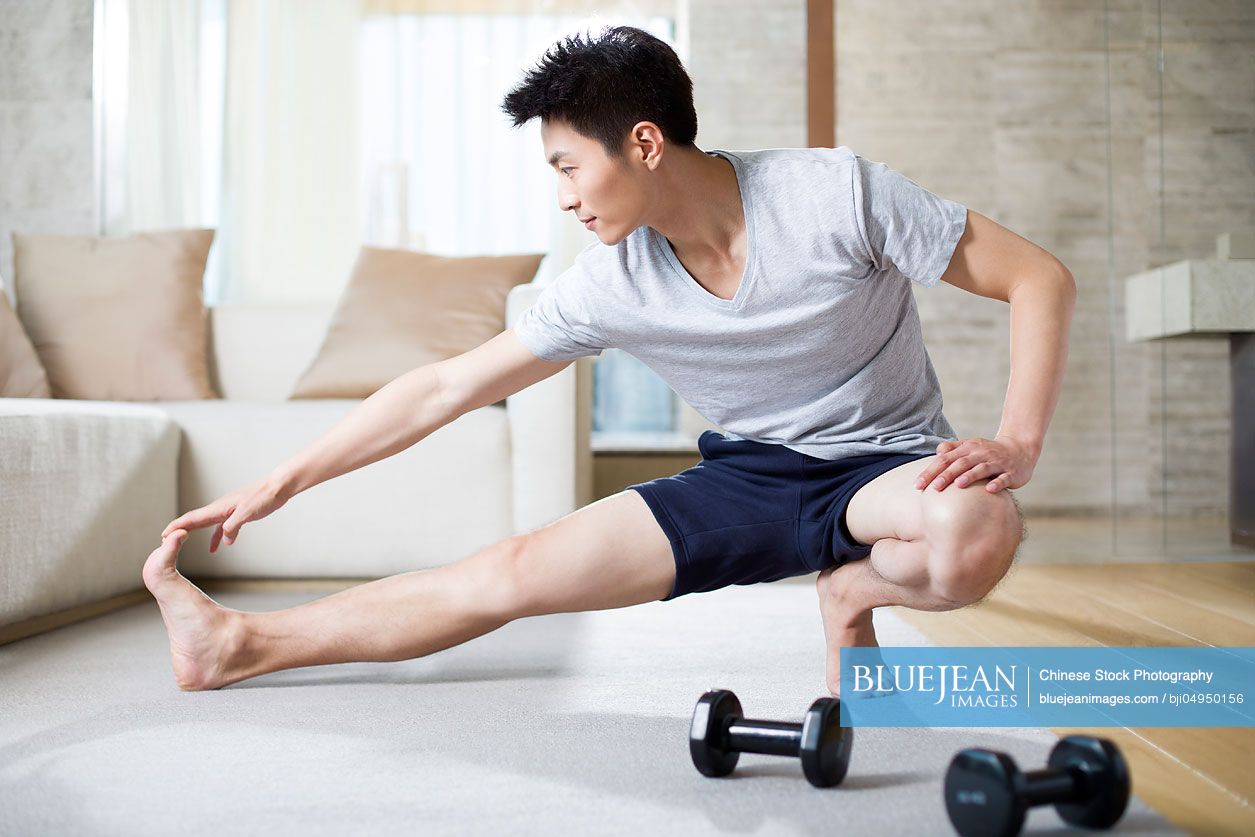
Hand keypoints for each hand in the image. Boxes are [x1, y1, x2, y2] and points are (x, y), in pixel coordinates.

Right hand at [161, 476, 290, 551]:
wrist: (278, 487)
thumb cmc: (264, 497)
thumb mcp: (248, 513)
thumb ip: (233, 526)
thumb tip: (225, 541)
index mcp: (219, 508)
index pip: (193, 518)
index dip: (177, 526)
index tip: (164, 534)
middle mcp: (220, 508)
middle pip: (195, 520)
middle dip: (180, 529)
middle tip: (164, 539)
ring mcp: (229, 510)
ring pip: (208, 524)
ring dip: (196, 533)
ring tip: (184, 542)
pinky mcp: (238, 513)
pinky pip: (224, 526)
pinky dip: (219, 536)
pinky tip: (222, 546)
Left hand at [913, 436, 1036, 493]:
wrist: (1020, 449)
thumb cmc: (989, 453)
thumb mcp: (970, 448)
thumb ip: (952, 450)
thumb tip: (937, 453)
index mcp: (968, 448)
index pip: (945, 459)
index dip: (931, 471)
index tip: (917, 485)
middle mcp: (981, 453)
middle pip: (961, 463)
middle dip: (946, 475)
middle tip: (933, 487)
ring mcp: (997, 462)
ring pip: (982, 468)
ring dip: (970, 476)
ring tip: (958, 484)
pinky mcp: (1011, 472)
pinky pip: (1004, 478)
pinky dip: (997, 483)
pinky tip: (988, 490)